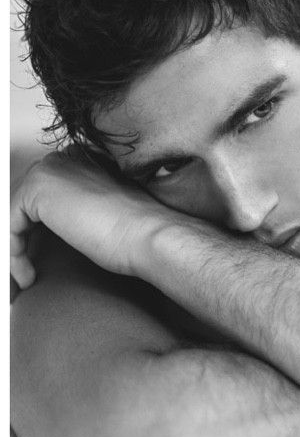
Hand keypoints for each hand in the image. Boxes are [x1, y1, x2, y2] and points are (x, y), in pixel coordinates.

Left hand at [10, 148, 185, 289]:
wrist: (148, 234)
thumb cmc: (137, 232)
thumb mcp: (100, 216)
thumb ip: (75, 211)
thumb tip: (49, 231)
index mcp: (82, 159)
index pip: (41, 197)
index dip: (33, 232)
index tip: (34, 260)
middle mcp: (63, 158)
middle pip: (23, 205)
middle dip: (19, 241)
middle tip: (21, 274)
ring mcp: (49, 169)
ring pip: (13, 216)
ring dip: (14, 251)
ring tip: (22, 278)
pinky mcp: (37, 188)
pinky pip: (9, 225)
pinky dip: (13, 253)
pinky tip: (28, 274)